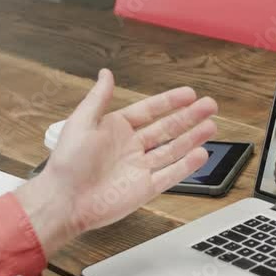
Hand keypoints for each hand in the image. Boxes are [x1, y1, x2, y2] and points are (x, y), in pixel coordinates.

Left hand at [15, 69, 217, 253]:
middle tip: (209, 105)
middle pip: (167, 128)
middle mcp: (131, 147)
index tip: (189, 93)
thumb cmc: (67, 164)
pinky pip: (171, 174)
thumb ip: (98, 98)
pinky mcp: (145, 189)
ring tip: (211, 126)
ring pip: (174, 149)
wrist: (64, 201)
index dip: (170, 102)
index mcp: (116, 129)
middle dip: (189, 117)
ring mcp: (140, 168)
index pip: (150, 110)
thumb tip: (106, 73)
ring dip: (193, 138)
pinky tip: (201, 154)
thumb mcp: (81, 122)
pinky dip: (187, 165)